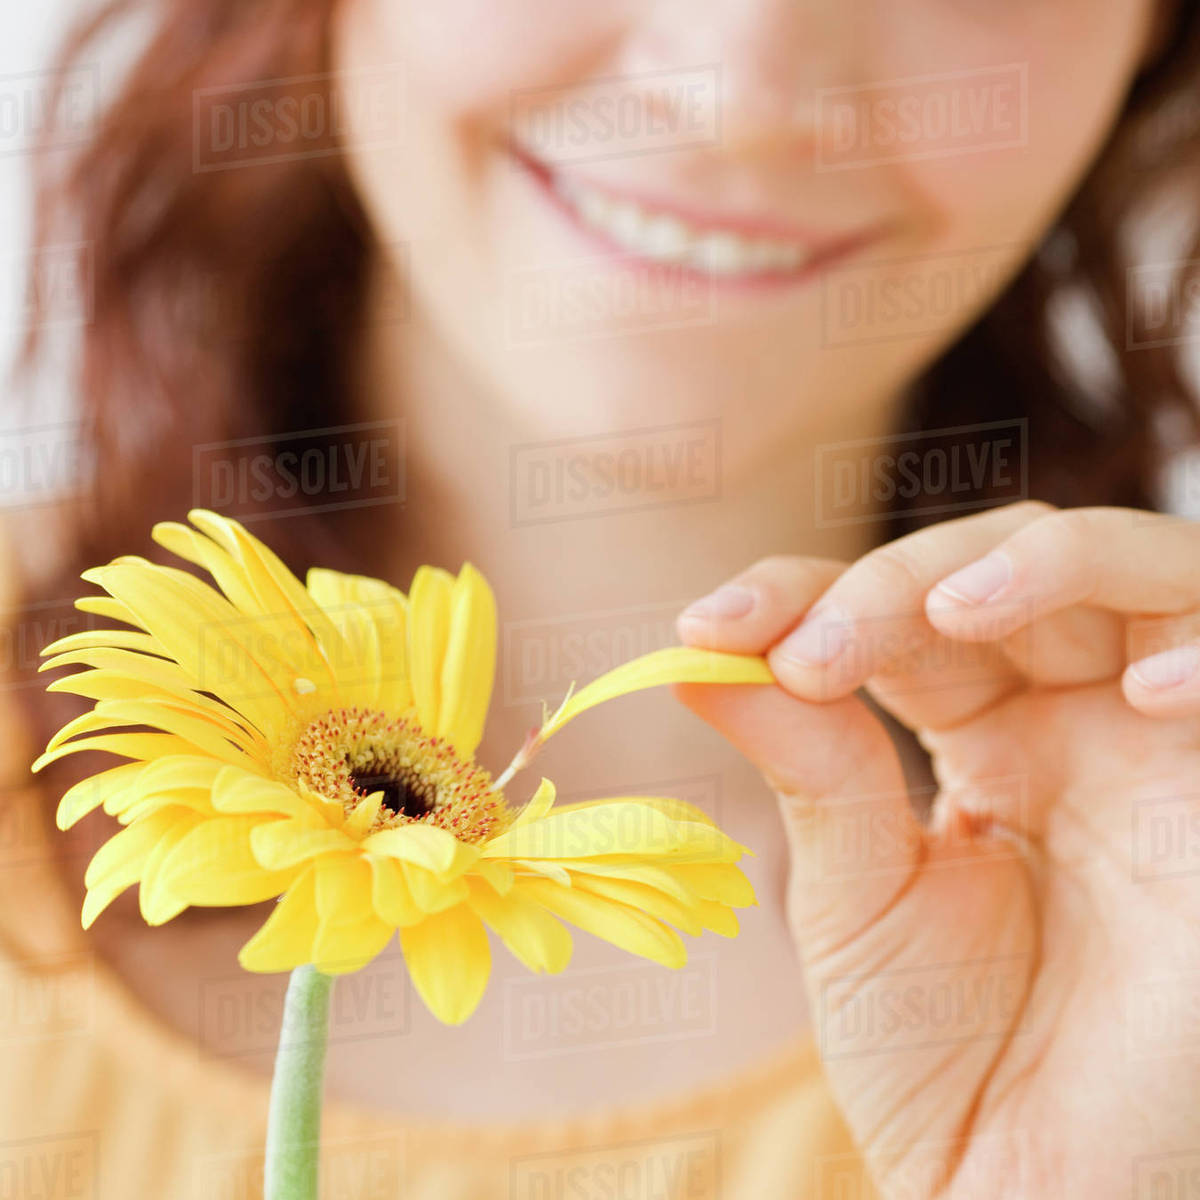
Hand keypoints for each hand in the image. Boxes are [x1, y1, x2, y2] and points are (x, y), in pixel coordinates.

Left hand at [674, 502, 1199, 1198]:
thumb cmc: (946, 1063)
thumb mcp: (855, 894)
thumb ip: (806, 765)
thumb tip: (700, 659)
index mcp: (984, 733)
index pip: (899, 611)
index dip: (803, 594)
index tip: (703, 632)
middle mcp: (1078, 718)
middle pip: (1008, 566)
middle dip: (898, 585)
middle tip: (807, 655)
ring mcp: (1165, 746)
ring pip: (1140, 573)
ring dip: (1043, 567)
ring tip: (947, 615)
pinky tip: (1142, 697)